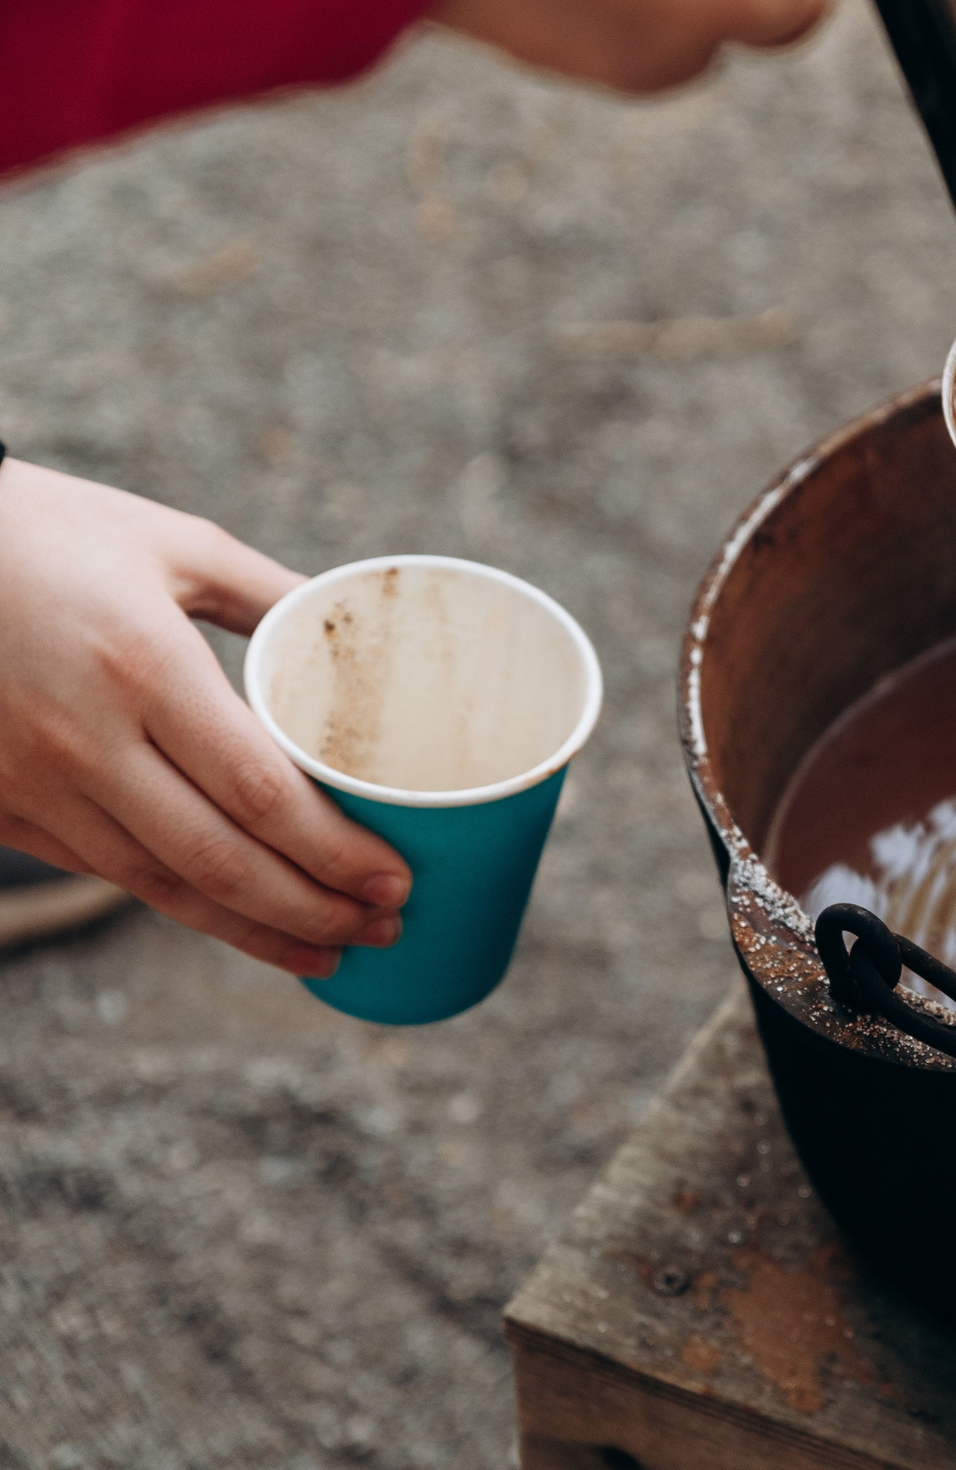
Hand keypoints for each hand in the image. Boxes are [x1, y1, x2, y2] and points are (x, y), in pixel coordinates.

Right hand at [0, 462, 409, 977]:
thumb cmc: (48, 532)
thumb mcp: (173, 544)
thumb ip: (272, 593)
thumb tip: (357, 627)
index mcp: (144, 668)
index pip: (260, 793)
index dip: (334, 853)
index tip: (396, 879)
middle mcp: (83, 740)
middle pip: (218, 861)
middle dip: (313, 910)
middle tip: (386, 927)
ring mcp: (30, 783)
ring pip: (159, 886)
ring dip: (253, 929)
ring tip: (333, 946)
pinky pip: (106, 873)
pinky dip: (182, 904)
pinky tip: (239, 917)